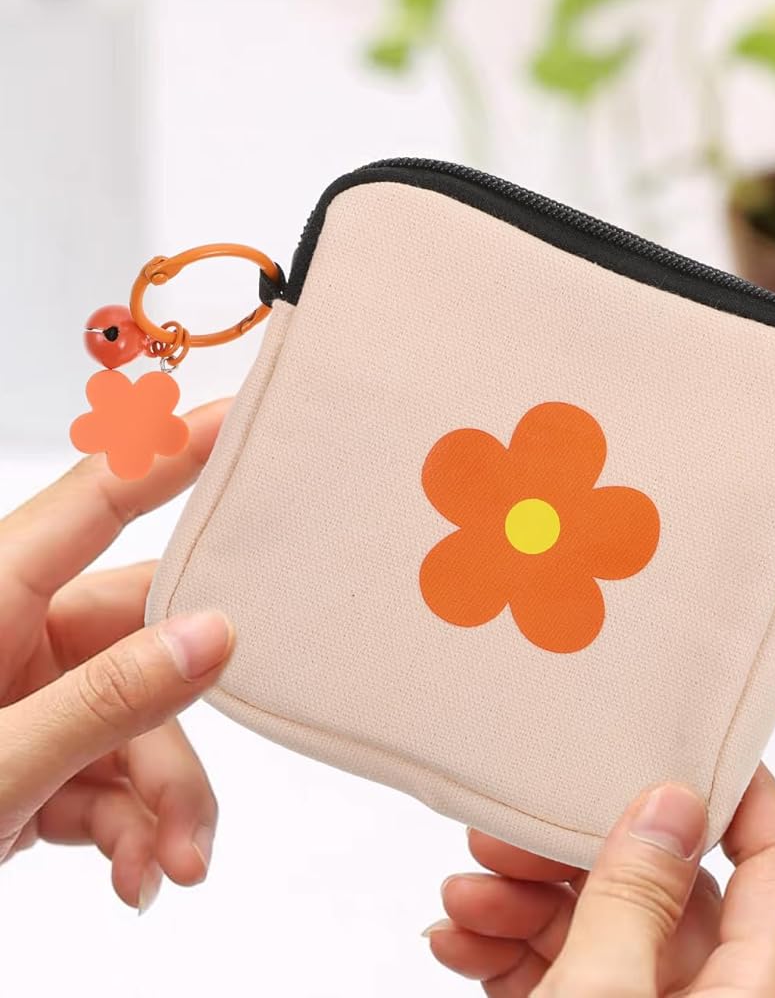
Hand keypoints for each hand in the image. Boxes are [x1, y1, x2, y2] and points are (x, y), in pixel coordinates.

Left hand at [0, 400, 234, 911]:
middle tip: (208, 780)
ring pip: (146, 719)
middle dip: (186, 721)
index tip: (240, 416)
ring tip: (168, 864)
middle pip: (149, 635)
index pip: (98, 499)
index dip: (174, 451)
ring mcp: (35, 693)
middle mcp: (18, 632)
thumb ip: (104, 701)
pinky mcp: (46, 751)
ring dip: (167, 798)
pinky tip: (136, 872)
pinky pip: (120, 771)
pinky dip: (137, 825)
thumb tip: (211, 638)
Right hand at [425, 765, 774, 996]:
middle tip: (509, 828)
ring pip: (604, 930)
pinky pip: (566, 977)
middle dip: (578, 849)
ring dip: (527, 902)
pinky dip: (511, 952)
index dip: (744, 788)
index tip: (682, 735)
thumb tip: (669, 802)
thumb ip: (636, 900)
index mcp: (753, 997)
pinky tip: (457, 940)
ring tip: (462, 895)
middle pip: (667, 891)